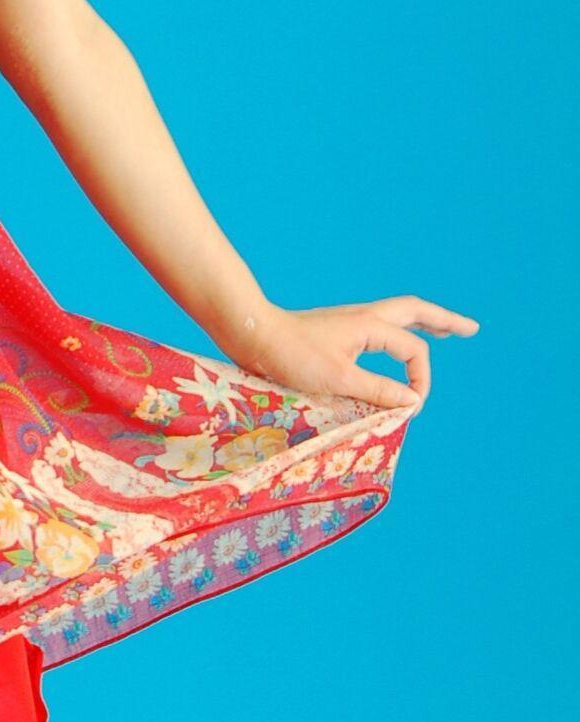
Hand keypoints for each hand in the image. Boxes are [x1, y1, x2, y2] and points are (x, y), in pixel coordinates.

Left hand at [217, 295, 478, 412]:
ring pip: (397, 316)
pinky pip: (379, 327)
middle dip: (444, 321)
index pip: (414, 352)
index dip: (419, 381)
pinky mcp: (335, 331)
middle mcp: (364, 317)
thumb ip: (377, 391)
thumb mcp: (338, 379)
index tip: (409, 409)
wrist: (251, 333)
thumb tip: (413, 401)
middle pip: (415, 312)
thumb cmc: (290, 356)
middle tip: (471, 329)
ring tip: (442, 328)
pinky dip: (396, 331)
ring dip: (422, 322)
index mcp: (370, 325)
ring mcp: (349, 322)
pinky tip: (392, 344)